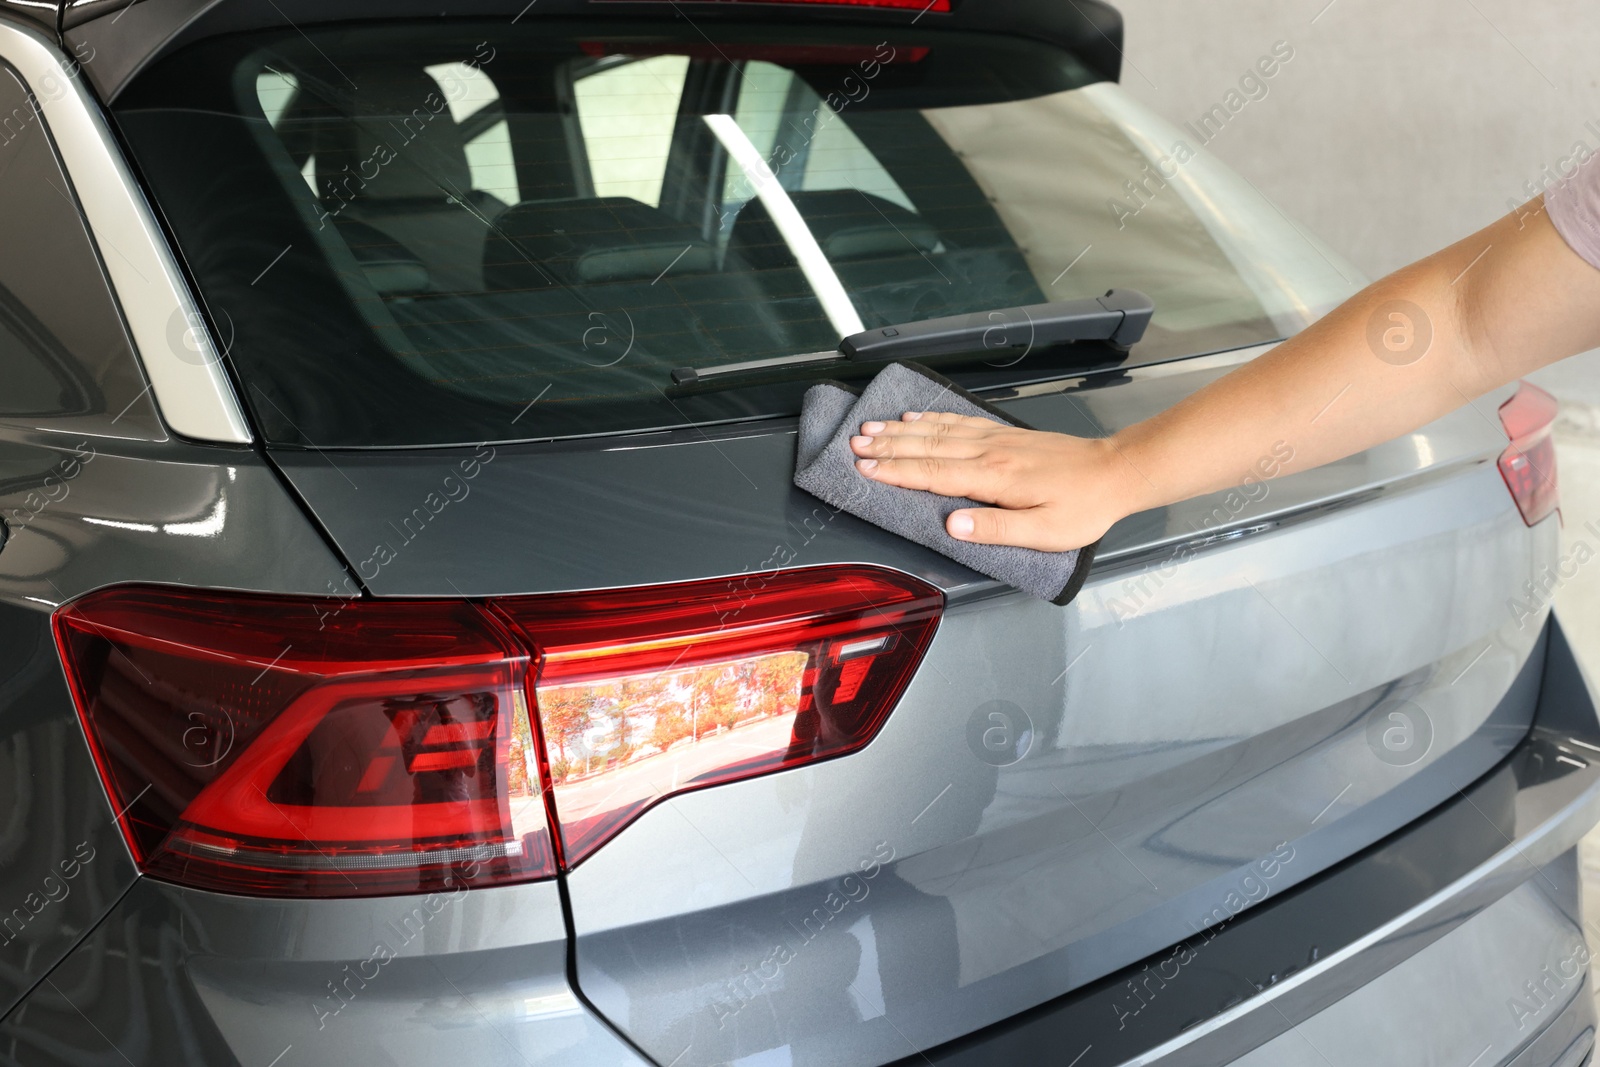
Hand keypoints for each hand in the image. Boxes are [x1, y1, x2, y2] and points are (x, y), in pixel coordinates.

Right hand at [849, 412, 1147, 551]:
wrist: (1116, 471)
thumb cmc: (1083, 507)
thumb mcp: (1044, 533)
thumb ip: (996, 530)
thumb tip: (953, 526)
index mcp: (995, 478)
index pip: (933, 473)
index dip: (895, 472)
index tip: (864, 469)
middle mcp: (990, 452)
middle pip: (927, 446)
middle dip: (887, 446)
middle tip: (853, 444)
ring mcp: (997, 438)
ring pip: (939, 430)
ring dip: (902, 430)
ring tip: (871, 428)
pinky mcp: (1006, 434)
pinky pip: (960, 421)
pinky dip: (933, 417)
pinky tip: (916, 416)